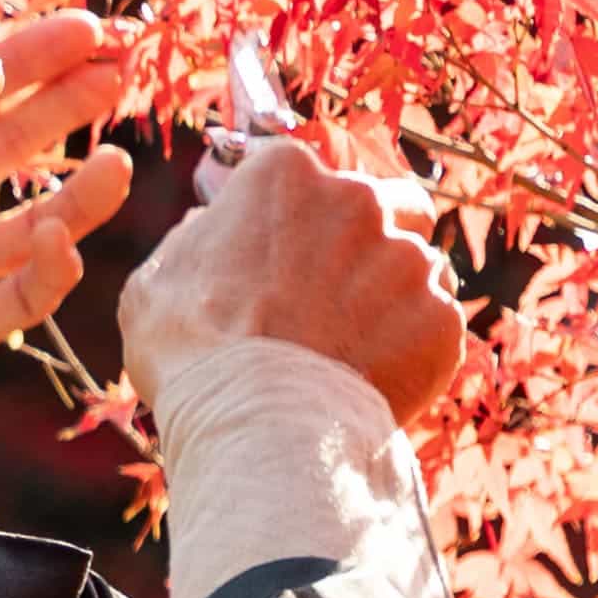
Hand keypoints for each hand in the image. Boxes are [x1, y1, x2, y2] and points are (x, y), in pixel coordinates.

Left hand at [0, 13, 133, 428]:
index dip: (31, 57)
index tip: (89, 29)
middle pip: (12, 143)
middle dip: (66, 107)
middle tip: (120, 73)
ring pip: (34, 223)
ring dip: (80, 194)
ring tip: (117, 160)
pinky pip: (23, 298)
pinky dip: (51, 270)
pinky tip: (58, 237)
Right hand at [118, 134, 467, 424]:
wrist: (255, 423)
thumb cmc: (190, 352)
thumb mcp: (156, 281)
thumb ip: (194, 239)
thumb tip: (209, 228)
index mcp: (286, 177)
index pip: (309, 174)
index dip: (301, 215)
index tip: (290, 247)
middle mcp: (358, 200)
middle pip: (390, 205)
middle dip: (372, 242)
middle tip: (339, 293)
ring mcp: (408, 259)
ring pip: (420, 267)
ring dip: (394, 298)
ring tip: (352, 347)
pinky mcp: (442, 317)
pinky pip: (436, 324)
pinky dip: (413, 348)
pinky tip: (372, 376)